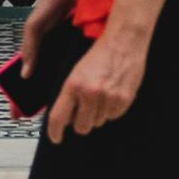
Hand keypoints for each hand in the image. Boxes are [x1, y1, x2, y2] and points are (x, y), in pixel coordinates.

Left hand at [49, 22, 147, 140]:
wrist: (123, 40)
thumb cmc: (100, 53)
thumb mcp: (77, 72)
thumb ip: (70, 95)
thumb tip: (66, 118)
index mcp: (73, 85)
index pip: (58, 118)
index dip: (55, 132)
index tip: (56, 138)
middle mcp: (90, 94)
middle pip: (81, 127)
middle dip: (80, 122)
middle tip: (85, 109)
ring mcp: (107, 99)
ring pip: (97, 122)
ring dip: (97, 114)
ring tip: (101, 93)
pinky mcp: (123, 101)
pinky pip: (113, 117)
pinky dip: (111, 109)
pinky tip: (112, 92)